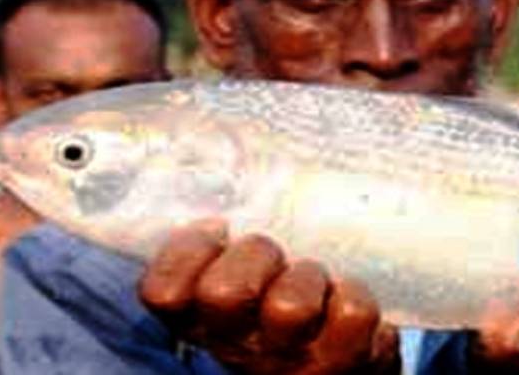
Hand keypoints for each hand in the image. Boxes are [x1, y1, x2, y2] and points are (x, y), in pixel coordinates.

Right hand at [139, 220, 399, 374]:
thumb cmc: (281, 305)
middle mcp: (239, 346)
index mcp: (202, 319)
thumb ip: (225, 240)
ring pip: (291, 307)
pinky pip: (352, 311)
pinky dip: (356, 294)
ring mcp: (291, 359)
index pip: (162, 293)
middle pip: (224, 294)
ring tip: (319, 284)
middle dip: (257, 256)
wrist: (342, 363)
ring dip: (310, 278)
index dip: (187, 253)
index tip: (219, 229)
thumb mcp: (240, 276)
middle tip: (277, 259)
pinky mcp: (348, 363)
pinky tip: (348, 301)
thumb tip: (226, 164)